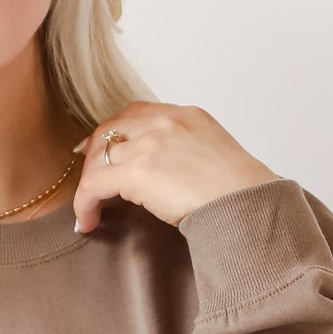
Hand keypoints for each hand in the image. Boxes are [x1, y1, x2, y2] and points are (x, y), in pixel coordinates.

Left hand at [70, 101, 279, 233]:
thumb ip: (189, 153)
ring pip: (99, 158)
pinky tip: (86, 220)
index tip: (101, 147)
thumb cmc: (241, 192)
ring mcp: (150, 143)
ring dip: (89, 185)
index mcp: (186, 116)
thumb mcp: (216, 156)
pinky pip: (94, 185)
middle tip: (88, 177)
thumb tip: (172, 174)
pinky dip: (84, 203)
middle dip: (93, 154)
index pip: (137, 113)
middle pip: (112, 130)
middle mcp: (165, 123)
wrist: (247, 203)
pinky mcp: (138, 171)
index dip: (114, 130)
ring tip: (89, 209)